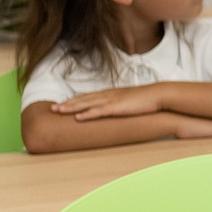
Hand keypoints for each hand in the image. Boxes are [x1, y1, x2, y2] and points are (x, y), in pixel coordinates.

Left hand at [55, 85, 171, 120]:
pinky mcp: (117, 107)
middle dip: (67, 103)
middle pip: (83, 99)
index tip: (63, 104)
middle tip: (53, 108)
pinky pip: (98, 111)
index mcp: (111, 93)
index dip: (75, 100)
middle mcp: (108, 95)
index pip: (88, 96)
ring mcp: (111, 100)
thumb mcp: (131, 102)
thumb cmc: (147, 100)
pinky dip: (86, 114)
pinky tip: (77, 118)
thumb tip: (118, 111)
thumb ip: (122, 105)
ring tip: (58, 111)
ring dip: (71, 107)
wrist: (159, 95)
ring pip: (86, 104)